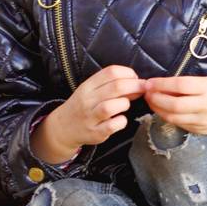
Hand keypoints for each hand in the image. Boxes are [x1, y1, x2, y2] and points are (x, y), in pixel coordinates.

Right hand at [31, 65, 145, 162]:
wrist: (63, 127)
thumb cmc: (83, 106)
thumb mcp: (91, 89)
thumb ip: (110, 84)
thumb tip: (137, 82)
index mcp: (88, 86)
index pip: (111, 72)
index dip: (128, 73)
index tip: (135, 78)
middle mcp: (88, 100)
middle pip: (115, 87)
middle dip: (134, 86)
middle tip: (143, 89)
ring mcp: (90, 117)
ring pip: (111, 106)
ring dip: (125, 104)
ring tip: (125, 105)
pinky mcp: (95, 133)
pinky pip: (112, 126)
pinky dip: (121, 121)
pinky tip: (120, 120)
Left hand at [142, 75, 206, 138]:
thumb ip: (187, 84)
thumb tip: (161, 84)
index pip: (180, 85)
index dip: (161, 84)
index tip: (149, 82)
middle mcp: (204, 105)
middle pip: (174, 105)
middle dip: (156, 99)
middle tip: (146, 93)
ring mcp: (202, 120)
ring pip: (173, 117)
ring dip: (158, 109)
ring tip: (151, 101)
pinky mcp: (199, 131)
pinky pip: (179, 124)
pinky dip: (167, 117)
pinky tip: (162, 110)